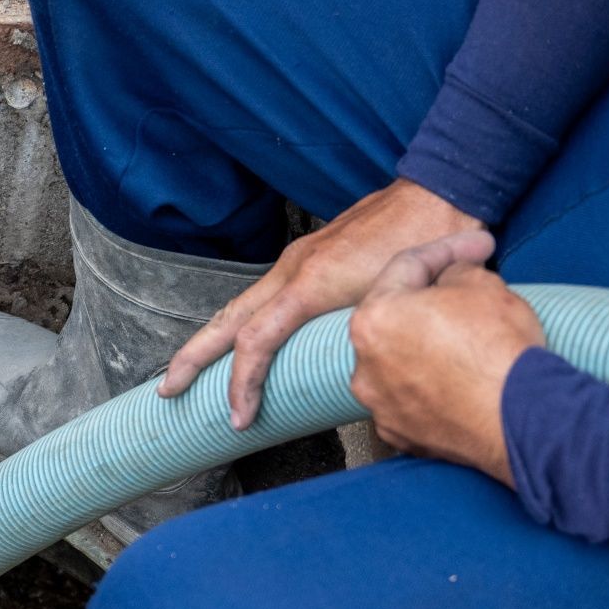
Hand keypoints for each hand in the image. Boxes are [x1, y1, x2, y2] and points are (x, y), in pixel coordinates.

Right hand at [159, 179, 482, 428]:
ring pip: (241, 305)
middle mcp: (293, 269)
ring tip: (190, 369)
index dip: (241, 383)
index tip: (238, 418)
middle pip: (227, 320)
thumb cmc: (430, 241)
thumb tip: (377, 377)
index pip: (256, 341)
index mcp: (311, 283)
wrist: (441, 190)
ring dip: (211, 340)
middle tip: (167, 390)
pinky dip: (241, 322)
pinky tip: (240, 337)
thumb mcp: (406, 295)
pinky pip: (262, 295)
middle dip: (193, 358)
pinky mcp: (309, 255)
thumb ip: (381, 332)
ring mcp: (297, 259)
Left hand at [348, 230, 545, 483]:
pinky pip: (411, 398)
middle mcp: (363, 363)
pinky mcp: (398, 432)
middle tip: (468, 289)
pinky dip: (430, 386)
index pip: (407, 267)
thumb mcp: (484, 286)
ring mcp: (378, 403)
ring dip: (426, 346)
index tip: (480, 247)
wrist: (521, 418)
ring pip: (399, 361)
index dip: (448, 249)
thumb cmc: (499, 348)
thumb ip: (456, 272)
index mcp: (374, 317)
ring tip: (466, 339)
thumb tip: (450, 277)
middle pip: (395, 318)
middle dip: (430, 300)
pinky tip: (459, 380)